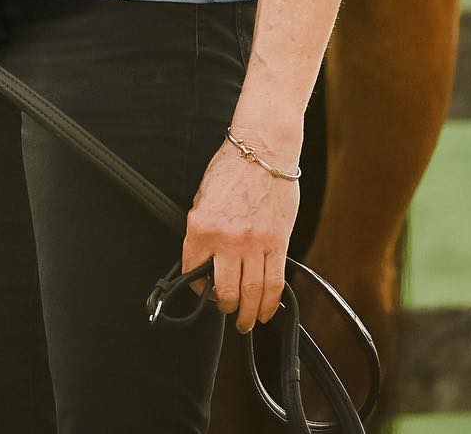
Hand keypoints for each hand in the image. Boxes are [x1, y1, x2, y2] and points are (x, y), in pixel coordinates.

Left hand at [181, 137, 299, 332]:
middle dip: (224, 307)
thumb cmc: (231, 167)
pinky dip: (269, 303)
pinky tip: (265, 312)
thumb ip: (202, 228)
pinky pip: (274, 282)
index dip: (197, 288)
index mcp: (201, 225)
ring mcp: (254, 244)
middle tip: (226, 311)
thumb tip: (203, 257)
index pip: (193, 270)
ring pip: (251, 293)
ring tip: (244, 321)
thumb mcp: (203, 196)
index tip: (202, 293)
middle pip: (225, 291)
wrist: (263, 150)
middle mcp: (227, 239)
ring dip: (247, 313)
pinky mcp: (277, 244)